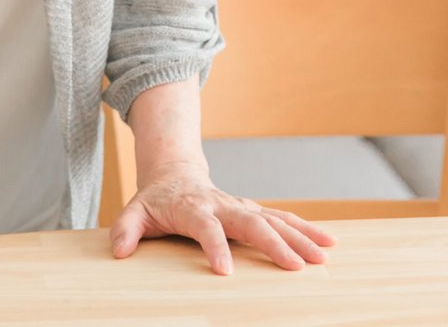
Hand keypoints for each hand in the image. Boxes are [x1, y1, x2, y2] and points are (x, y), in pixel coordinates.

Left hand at [108, 162, 336, 274]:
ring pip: (276, 220)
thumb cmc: (156, 201)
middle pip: (253, 223)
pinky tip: (327, 242)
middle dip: (276, 244)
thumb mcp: (135, 211)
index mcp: (194, 208)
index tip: (225, 272)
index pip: (206, 228)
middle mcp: (224, 205)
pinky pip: (284, 220)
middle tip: (296, 267)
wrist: (177, 175)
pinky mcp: (254, 212)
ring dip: (301, 237)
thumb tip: (119, 251)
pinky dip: (306, 229)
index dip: (215, 247)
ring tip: (324, 254)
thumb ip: (126, 229)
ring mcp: (242, 207)